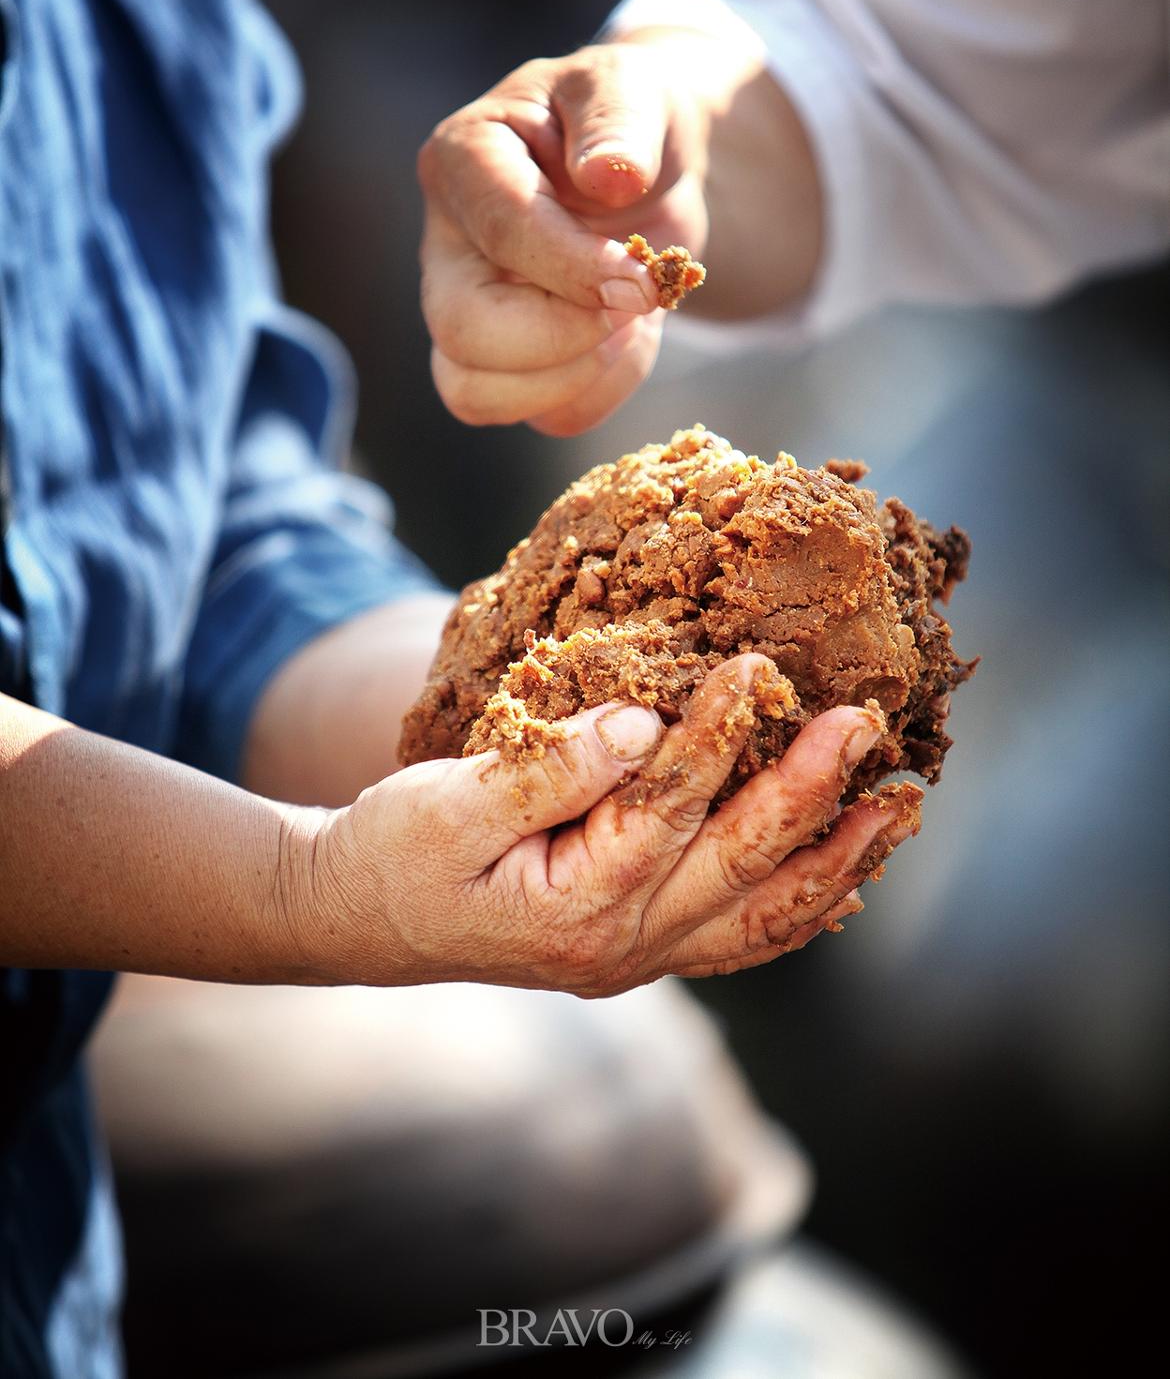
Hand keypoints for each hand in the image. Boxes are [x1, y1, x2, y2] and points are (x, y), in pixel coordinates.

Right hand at [290, 655, 919, 994]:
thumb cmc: (394, 849)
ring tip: (899, 805)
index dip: (718, 736)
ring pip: (763, 916)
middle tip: (865, 726)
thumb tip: (641, 725)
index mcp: (573, 904)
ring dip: (836, 858)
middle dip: (810, 792)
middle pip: (741, 867)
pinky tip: (847, 869)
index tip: (759, 667)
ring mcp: (639, 955)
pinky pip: (743, 935)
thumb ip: (545, 769)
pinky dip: (803, 904)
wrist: (358, 918)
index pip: (667, 809)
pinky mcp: (642, 945)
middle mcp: (622, 945)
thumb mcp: (445, 804)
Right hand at [417, 40, 707, 436]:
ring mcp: (464, 310)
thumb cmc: (631, 119)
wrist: (653, 168)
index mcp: (463, 159)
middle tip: (635, 300)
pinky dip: (600, 392)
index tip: (642, 276)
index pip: (501, 230)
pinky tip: (627, 340)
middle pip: (465, 330)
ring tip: (629, 321)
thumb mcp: (635, 91)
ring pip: (475, 392)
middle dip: (565, 334)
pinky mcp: (504, 364)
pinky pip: (539, 415)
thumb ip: (619, 123)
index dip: (575, 267)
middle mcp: (446, 243)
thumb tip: (608, 176)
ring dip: (575, 374)